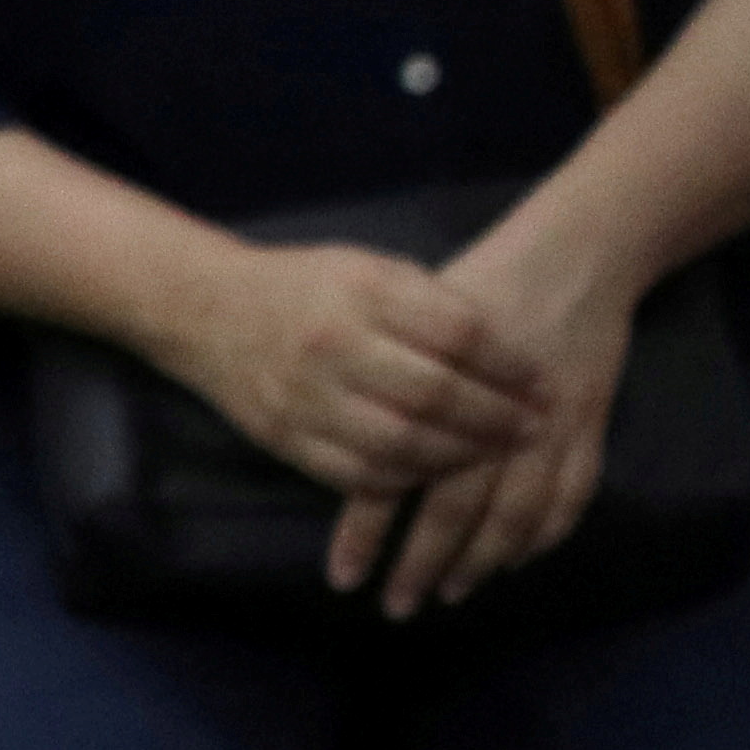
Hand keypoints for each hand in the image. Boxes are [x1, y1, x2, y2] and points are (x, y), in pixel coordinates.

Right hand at [159, 238, 548, 503]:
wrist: (207, 312)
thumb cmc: (309, 284)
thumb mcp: (373, 268)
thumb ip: (431, 303)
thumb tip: (502, 347)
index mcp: (364, 292)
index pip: (456, 333)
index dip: (507, 363)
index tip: (542, 381)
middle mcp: (335, 346)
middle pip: (433, 396)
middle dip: (494, 419)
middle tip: (533, 428)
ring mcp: (306, 399)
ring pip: (398, 445)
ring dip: (457, 457)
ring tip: (495, 456)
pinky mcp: (286, 440)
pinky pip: (355, 474)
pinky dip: (404, 481)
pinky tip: (438, 475)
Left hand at [343, 212, 640, 617]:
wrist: (574, 252)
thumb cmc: (487, 280)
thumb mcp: (415, 317)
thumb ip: (380, 383)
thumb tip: (338, 450)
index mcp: (440, 386)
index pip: (394, 474)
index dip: (367, 532)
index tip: (344, 580)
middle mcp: (495, 411)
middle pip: (456, 506)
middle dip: (424, 563)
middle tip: (400, 606)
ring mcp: (551, 422)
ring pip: (515, 512)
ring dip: (484, 559)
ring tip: (455, 590)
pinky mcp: (589, 423)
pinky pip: (571, 494)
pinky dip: (546, 533)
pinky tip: (519, 556)